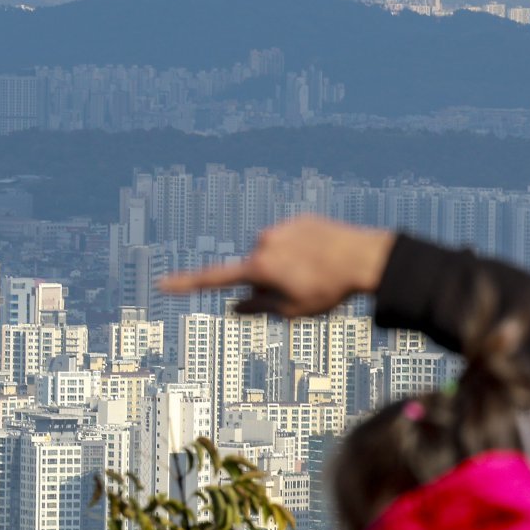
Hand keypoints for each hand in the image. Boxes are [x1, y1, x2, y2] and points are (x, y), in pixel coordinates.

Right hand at [158, 216, 396, 317]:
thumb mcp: (293, 310)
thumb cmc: (329, 291)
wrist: (366, 258)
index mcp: (259, 268)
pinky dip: (299, 249)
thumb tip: (235, 307)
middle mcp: (264, 243)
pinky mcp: (298, 220)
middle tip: (298, 291)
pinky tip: (321, 256)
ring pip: (272, 254)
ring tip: (314, 273)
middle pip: (252, 270)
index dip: (186, 284)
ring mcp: (281, 229)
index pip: (214, 279)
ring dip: (284, 265)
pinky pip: (290, 240)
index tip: (163, 284)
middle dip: (266, 282)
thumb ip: (260, 308)